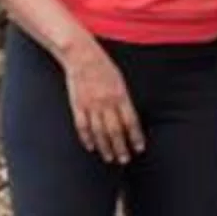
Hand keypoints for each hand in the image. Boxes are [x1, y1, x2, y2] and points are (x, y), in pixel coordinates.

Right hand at [61, 40, 143, 163]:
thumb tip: (129, 120)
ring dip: (105, 147)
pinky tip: (91, 147)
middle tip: (124, 159)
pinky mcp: (77, 105)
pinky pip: (82, 126)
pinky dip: (86, 138)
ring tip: (110, 158)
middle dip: (121, 147)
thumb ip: (124, 100)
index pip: (130, 122)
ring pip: (99, 132)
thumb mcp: (120, 81)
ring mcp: (91, 105)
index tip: (139, 148)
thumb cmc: (104, 67)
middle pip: (115, 131)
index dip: (135, 137)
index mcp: (120, 95)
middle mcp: (106, 102)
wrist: (82, 56)